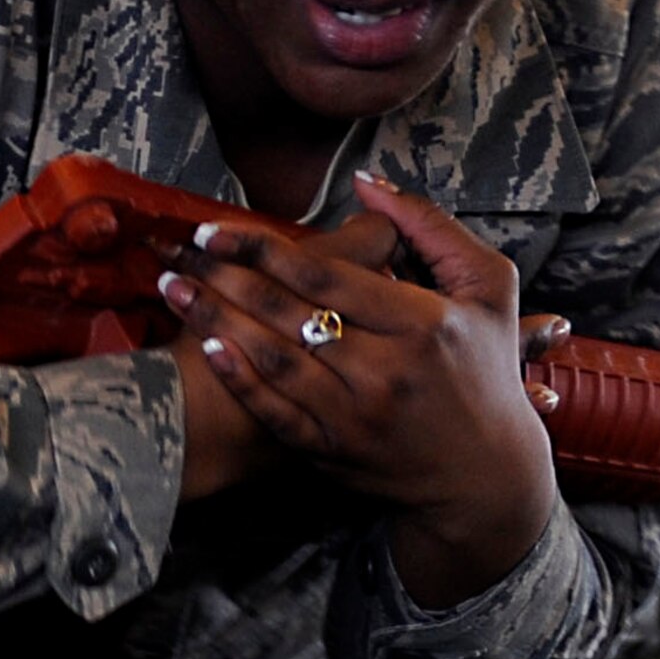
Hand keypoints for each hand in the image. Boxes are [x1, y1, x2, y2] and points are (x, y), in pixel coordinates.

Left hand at [159, 176, 556, 606]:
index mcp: (421, 325)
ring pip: (273, 360)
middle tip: (180, 249)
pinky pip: (275, 412)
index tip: (217, 227)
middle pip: (288, 314)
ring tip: (172, 287)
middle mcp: (385, 373)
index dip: (262, 248)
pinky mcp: (335, 452)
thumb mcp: (486, 287)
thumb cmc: (485, 367)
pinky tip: (207, 347)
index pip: (325, 277)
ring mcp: (355, 418)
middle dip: (224, 276)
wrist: (485, 477)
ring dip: (215, 321)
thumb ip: (430, 228)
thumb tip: (368, 181)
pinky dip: (239, 379)